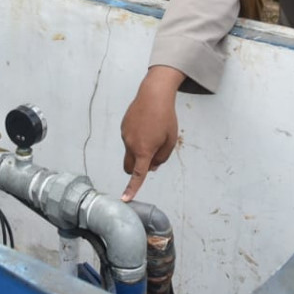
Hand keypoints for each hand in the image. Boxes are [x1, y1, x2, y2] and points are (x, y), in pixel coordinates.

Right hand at [120, 66, 183, 200]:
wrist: (153, 94)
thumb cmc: (165, 117)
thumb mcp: (170, 141)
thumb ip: (161, 158)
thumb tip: (151, 167)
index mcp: (144, 150)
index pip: (137, 174)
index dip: (131, 188)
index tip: (125, 199)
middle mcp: (131, 144)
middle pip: (129, 166)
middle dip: (136, 169)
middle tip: (151, 158)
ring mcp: (125, 135)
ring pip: (130, 152)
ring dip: (139, 151)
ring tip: (153, 133)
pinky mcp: (123, 127)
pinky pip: (129, 140)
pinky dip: (136, 139)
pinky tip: (146, 125)